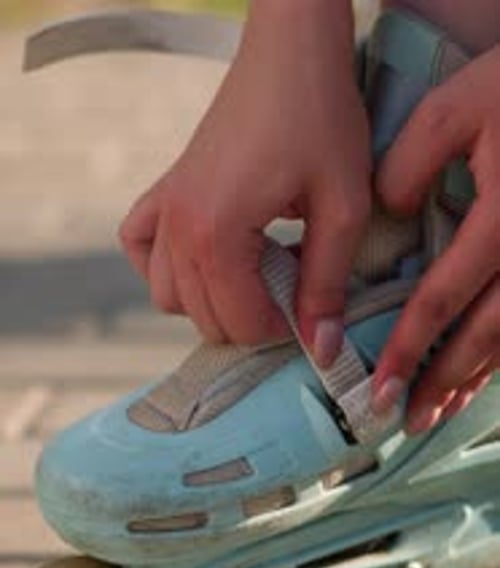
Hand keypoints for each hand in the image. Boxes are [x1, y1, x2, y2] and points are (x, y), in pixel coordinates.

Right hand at [120, 0, 370, 362]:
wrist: (291, 51)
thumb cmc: (322, 118)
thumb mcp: (343, 207)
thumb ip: (328, 284)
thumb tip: (323, 349)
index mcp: (216, 235)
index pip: (240, 323)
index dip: (284, 329)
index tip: (314, 308)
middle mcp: (178, 228)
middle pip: (204, 319)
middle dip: (253, 319)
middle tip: (295, 290)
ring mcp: (164, 210)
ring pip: (169, 297)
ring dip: (213, 302)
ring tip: (259, 276)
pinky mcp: (164, 192)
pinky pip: (141, 251)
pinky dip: (166, 267)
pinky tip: (205, 257)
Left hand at [373, 48, 499, 433]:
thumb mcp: (461, 104)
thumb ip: (412, 159)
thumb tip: (387, 213)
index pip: (445, 298)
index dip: (409, 346)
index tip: (379, 385)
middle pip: (486, 337)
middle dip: (442, 383)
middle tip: (406, 419)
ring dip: (473, 380)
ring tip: (437, 412)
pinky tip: (480, 373)